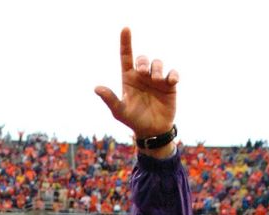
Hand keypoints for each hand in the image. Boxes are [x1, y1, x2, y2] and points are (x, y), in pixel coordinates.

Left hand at [95, 27, 177, 141]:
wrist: (152, 131)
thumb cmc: (134, 121)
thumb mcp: (120, 111)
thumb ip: (110, 99)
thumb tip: (97, 88)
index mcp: (129, 78)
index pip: (126, 56)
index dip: (126, 42)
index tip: (125, 29)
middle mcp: (142, 76)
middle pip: (142, 59)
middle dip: (143, 61)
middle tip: (143, 72)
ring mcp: (156, 80)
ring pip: (157, 63)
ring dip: (156, 69)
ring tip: (156, 80)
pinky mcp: (169, 85)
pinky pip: (172, 73)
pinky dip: (172, 75)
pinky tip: (170, 81)